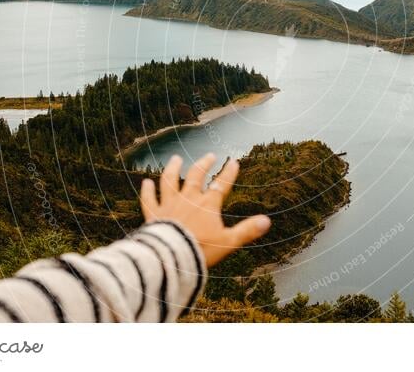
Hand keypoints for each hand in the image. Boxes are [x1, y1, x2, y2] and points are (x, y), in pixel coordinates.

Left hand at [139, 153, 271, 266]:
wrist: (172, 257)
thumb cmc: (201, 250)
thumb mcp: (229, 242)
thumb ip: (247, 230)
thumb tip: (267, 221)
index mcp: (207, 204)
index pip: (221, 185)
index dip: (229, 173)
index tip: (234, 161)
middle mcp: (188, 199)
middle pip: (196, 176)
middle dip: (204, 164)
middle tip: (209, 155)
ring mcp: (169, 205)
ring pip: (170, 181)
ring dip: (173, 169)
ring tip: (176, 159)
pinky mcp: (153, 214)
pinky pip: (149, 199)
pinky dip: (147, 190)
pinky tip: (145, 182)